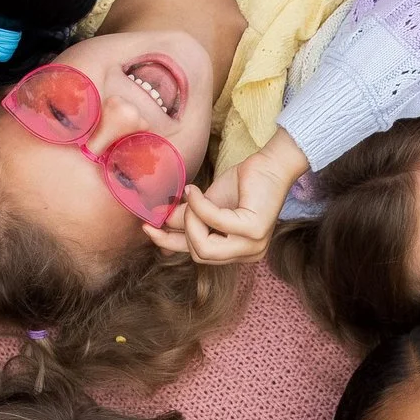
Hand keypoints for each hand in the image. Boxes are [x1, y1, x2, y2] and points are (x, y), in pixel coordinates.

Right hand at [144, 133, 307, 263]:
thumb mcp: (206, 205)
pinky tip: (195, 191)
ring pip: (205, 247)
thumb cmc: (243, 183)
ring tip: (193, 197)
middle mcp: (247, 254)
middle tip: (182, 205)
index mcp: (237, 252)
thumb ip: (186, 220)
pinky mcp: (253, 231)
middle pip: (200, 255)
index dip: (170, 243)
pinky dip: (199, 205)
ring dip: (192, 219)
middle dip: (184, 229)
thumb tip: (158, 227)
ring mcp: (253, 246)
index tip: (149, 228)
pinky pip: (213, 222)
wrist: (270, 164)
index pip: (198, 255)